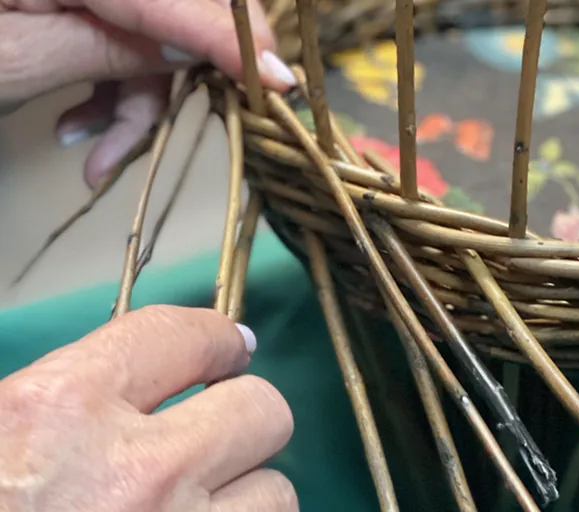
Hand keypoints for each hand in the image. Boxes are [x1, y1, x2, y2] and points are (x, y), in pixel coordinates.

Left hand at [0, 0, 295, 187]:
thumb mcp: (20, 56)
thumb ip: (115, 45)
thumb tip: (201, 50)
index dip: (231, 41)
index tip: (281, 85)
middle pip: (175, 2)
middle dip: (176, 74)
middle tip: (164, 132)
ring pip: (152, 26)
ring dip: (136, 96)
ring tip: (95, 154)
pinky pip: (121, 31)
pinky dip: (112, 84)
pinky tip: (80, 127)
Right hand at [0, 305, 296, 510]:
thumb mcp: (1, 433)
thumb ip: (76, 400)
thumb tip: (157, 376)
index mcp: (61, 410)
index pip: (183, 336)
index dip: (215, 339)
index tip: (227, 349)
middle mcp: (135, 471)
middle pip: (261, 410)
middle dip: (242, 418)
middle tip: (215, 434)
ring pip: (277, 490)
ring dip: (247, 496)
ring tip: (201, 505)